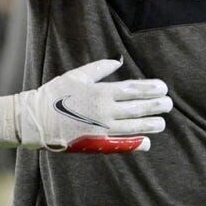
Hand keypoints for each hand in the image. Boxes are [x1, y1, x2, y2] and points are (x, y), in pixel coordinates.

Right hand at [0, 59, 171, 151]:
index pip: (133, 89)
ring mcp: (102, 128)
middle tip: (168, 104)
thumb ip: (98, 69)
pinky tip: (146, 142)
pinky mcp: (97, 142)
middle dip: (156, 105)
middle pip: (138, 108)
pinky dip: (135, 143)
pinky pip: (121, 144)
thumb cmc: (54, 94)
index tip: (163, 88)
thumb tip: (117, 61)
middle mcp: (105, 111)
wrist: (36, 119)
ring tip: (162, 122)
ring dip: (150, 124)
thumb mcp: (76, 76)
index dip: (150, 89)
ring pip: (134, 126)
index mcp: (101, 92)